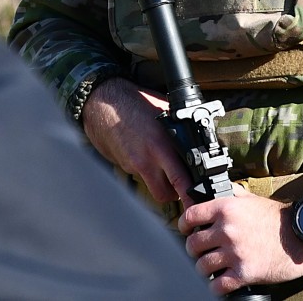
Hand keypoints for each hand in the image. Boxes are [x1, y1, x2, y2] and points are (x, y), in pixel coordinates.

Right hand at [81, 77, 193, 204]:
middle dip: (176, 198)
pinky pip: (140, 175)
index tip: (199, 200)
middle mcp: (147, 159)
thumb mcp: (164, 110)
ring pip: (153, 187)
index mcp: (161, 145)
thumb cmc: (133, 102)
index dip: (191, 195)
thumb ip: (180, 127)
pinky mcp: (123, 165)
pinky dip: (146, 170)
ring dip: (161, 185)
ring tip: (165, 170)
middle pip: (165, 195)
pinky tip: (145, 154)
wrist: (103, 104)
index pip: (181, 180)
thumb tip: (198, 136)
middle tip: (184, 192)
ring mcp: (133, 164)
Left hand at [178, 187, 302, 294]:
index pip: (190, 216)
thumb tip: (212, 190)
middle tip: (199, 251)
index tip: (185, 230)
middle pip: (192, 244)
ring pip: (202, 266)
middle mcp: (227, 230)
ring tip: (209, 267)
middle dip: (194, 249)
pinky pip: (217, 285)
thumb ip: (229, 194)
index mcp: (226, 209)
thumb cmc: (276, 218)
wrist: (300, 237)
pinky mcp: (244, 273)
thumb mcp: (250, 198)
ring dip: (203, 268)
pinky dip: (215, 286)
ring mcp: (235, 253)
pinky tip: (219, 282)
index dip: (183, 225)